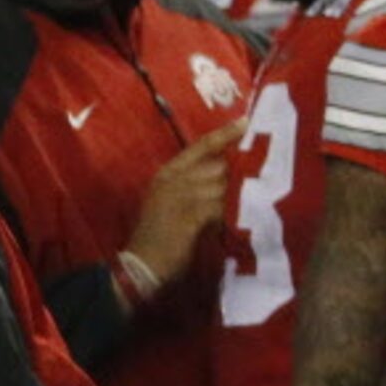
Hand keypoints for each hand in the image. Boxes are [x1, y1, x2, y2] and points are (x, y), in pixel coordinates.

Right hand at [126, 117, 247, 289]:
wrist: (141, 263)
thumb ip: (193, 184)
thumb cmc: (158, 233)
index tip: (244, 122)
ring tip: (212, 218)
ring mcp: (179, 197)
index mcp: (167, 173)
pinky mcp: (189, 216)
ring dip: (224, 203)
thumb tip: (225, 173)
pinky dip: (221, 217)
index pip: (199, 147)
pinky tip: (214, 227)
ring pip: (221, 188)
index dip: (223, 134)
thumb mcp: (171, 200)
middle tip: (221, 201)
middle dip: (227, 183)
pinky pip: (219, 208)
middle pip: (218, 167)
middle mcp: (172, 180)